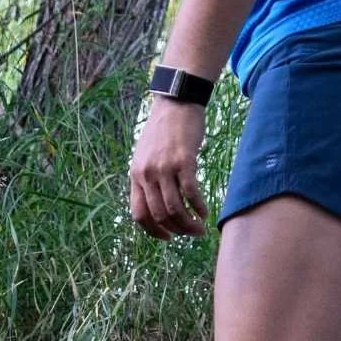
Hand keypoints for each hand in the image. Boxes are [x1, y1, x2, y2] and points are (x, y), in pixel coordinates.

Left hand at [128, 97, 209, 238]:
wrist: (176, 103)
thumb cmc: (163, 131)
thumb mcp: (145, 156)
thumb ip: (147, 179)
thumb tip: (157, 207)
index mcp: (135, 175)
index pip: (139, 214)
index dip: (153, 231)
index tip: (168, 237)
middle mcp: (147, 174)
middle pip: (159, 215)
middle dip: (177, 230)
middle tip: (192, 233)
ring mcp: (164, 168)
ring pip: (175, 208)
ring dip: (189, 224)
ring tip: (200, 228)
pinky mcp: (183, 161)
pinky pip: (190, 193)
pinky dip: (198, 207)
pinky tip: (204, 211)